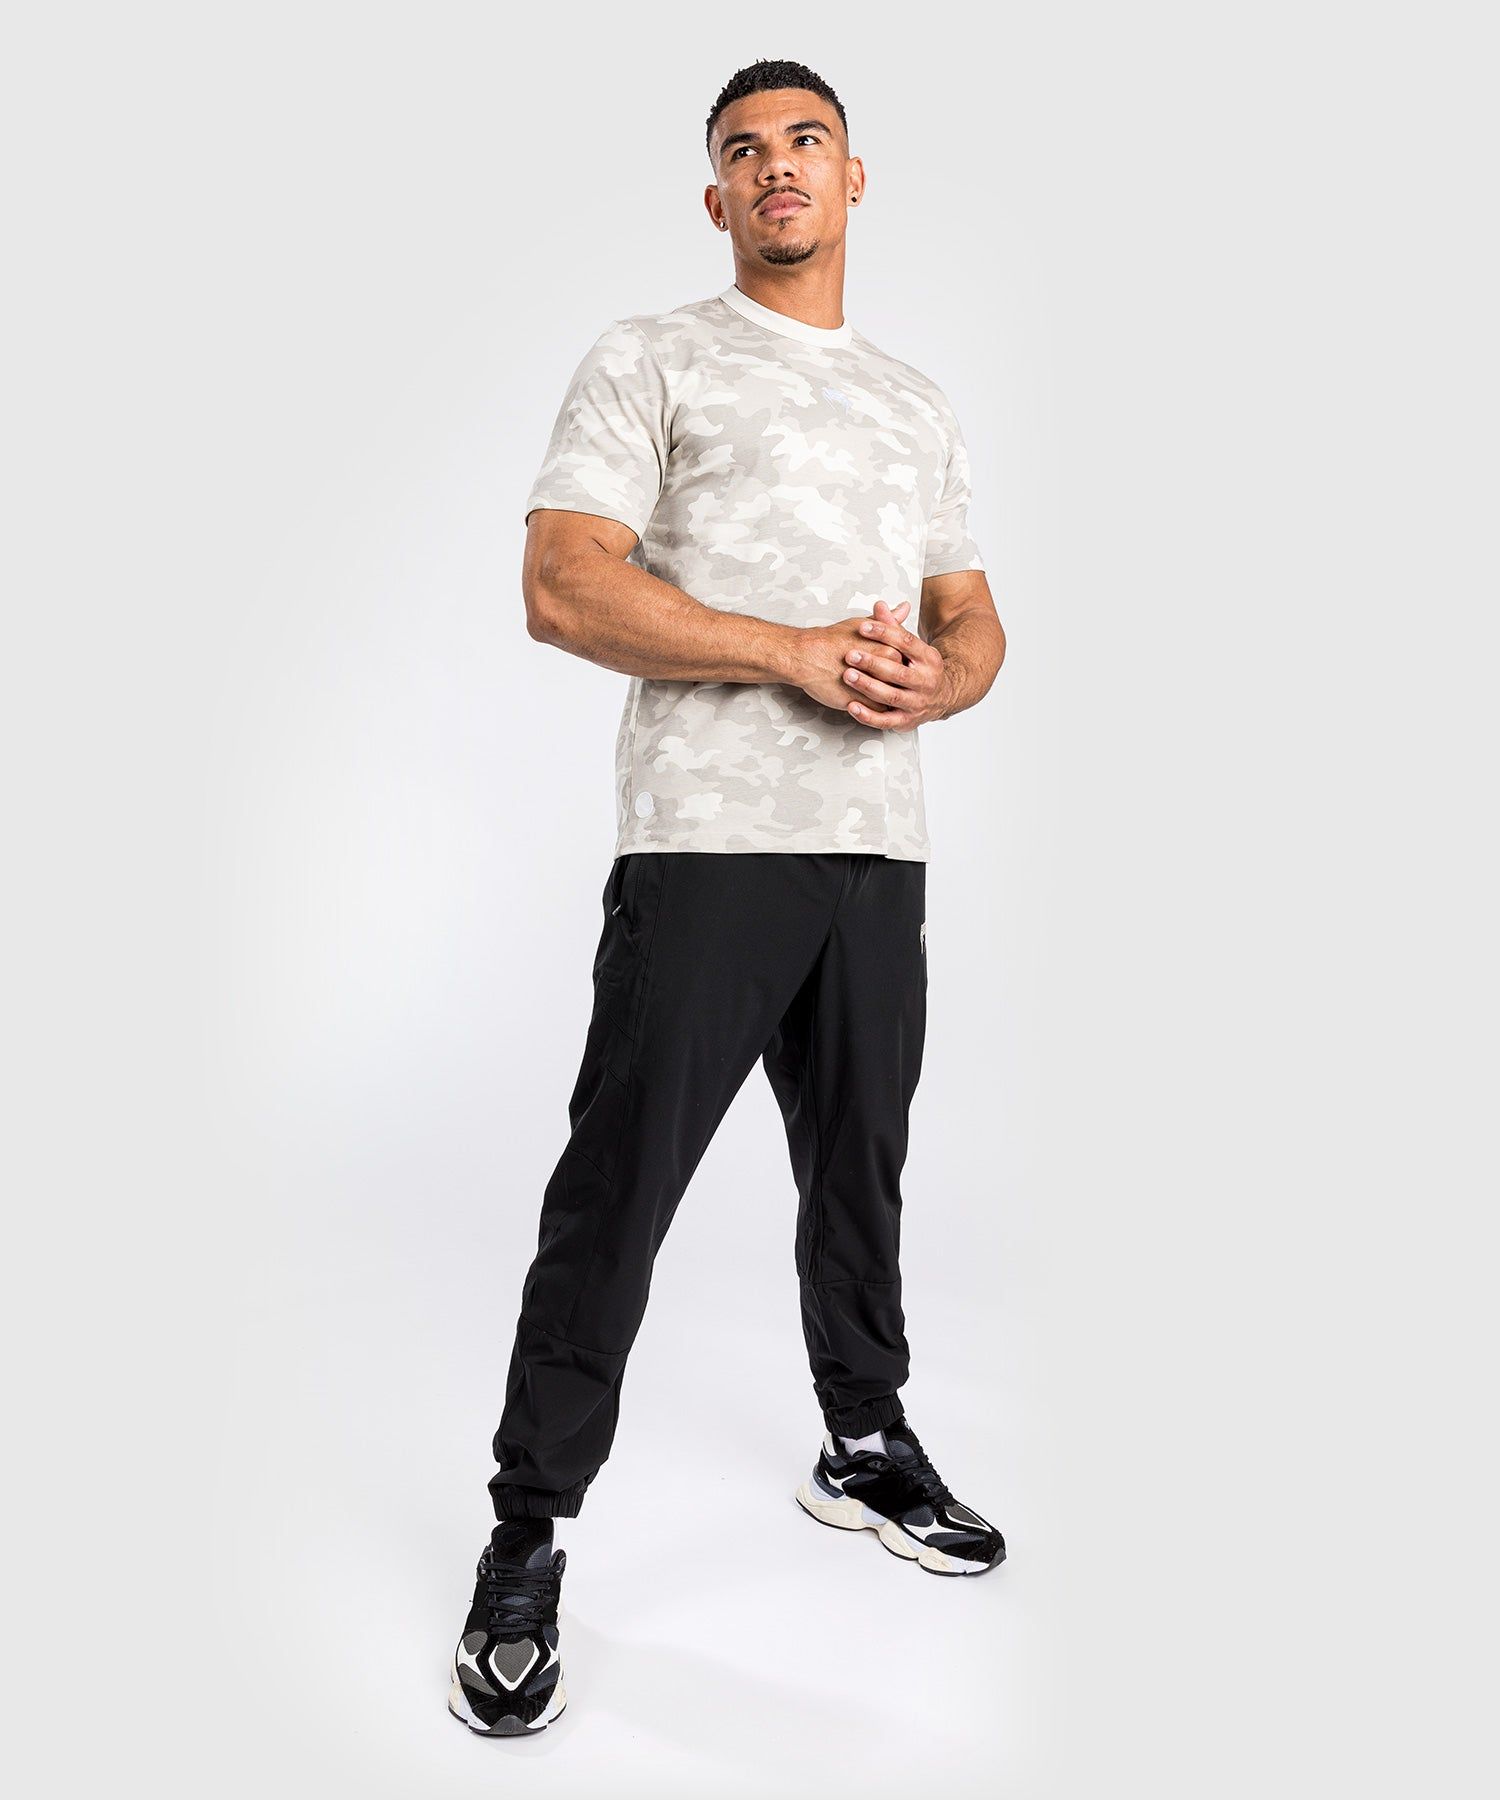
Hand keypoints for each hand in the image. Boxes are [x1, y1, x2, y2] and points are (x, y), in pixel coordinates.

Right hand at [788, 599, 915, 714]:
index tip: (889, 664)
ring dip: (885, 695)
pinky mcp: (863, 704)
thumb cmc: (832, 640)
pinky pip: (877, 711)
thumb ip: (887, 621)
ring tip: (873, 688)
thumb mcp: (863, 624)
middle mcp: (887, 670)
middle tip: (881, 678)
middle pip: (901, 681)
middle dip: (895, 681)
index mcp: (890, 650)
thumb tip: (903, 609)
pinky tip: (864, 699)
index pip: (907, 662)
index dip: (899, 664)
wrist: (807, 656)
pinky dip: (873, 707)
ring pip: (890, 697)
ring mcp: (876, 688)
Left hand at [837, 599, 951, 729]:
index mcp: (928, 659)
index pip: (907, 643)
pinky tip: (852, 706)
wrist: (944, 696)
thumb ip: (894, 628)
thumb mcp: (913, 647)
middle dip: (873, 663)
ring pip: (891, 697)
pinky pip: (886, 721)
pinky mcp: (906, 721)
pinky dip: (868, 716)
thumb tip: (879, 605)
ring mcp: (917, 703)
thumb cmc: (921, 668)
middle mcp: (925, 682)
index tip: (862, 627)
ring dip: (868, 687)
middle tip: (850, 655)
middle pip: (898, 673)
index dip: (884, 634)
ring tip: (847, 676)